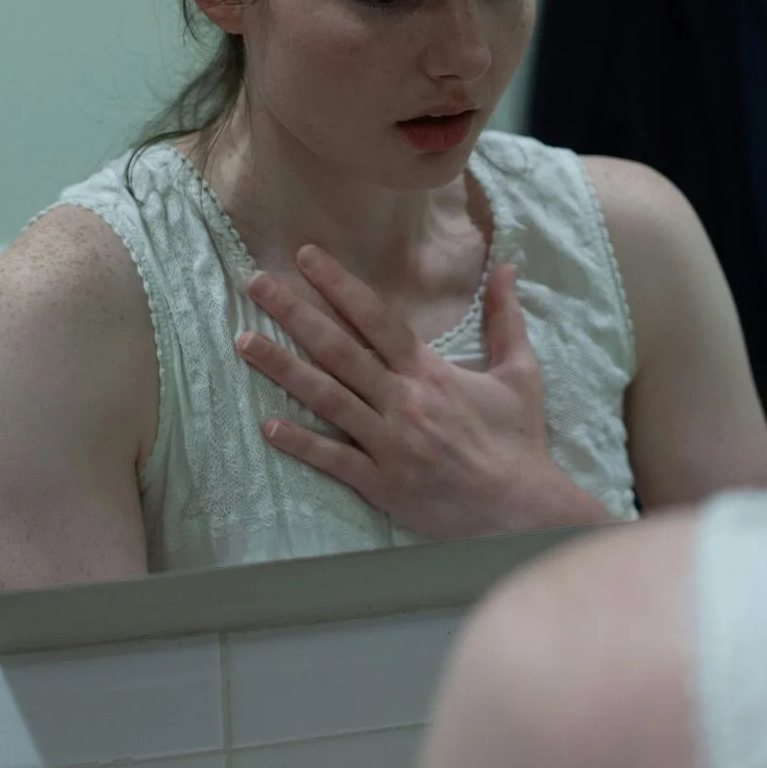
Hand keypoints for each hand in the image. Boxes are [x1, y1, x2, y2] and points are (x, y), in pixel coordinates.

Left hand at [233, 246, 614, 540]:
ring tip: (243, 342)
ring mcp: (388, 444)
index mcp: (430, 372)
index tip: (305, 256)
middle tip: (255, 283)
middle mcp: (403, 401)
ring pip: (326, 397)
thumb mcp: (520, 373)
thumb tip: (505, 267)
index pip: (375, 318)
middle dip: (294, 312)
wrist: (523, 511)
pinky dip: (300, 442)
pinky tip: (267, 425)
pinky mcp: (382, 484)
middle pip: (338, 349)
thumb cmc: (519, 441)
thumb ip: (506, 318)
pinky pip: (333, 460)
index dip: (338, 285)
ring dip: (281, 368)